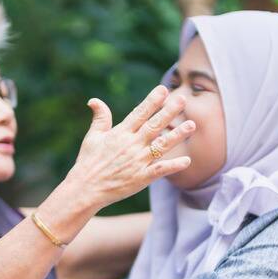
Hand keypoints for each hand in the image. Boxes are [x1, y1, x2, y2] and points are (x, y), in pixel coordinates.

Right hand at [65, 85, 195, 209]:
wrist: (86, 189)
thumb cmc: (88, 162)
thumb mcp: (92, 137)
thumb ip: (100, 118)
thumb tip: (94, 100)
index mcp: (120, 133)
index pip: (140, 113)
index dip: (152, 101)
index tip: (164, 89)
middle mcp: (131, 145)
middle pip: (154, 125)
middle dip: (169, 112)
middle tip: (183, 100)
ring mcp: (138, 162)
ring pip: (162, 146)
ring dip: (177, 135)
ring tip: (192, 125)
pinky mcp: (141, 178)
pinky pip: (160, 170)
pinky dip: (174, 166)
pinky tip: (187, 160)